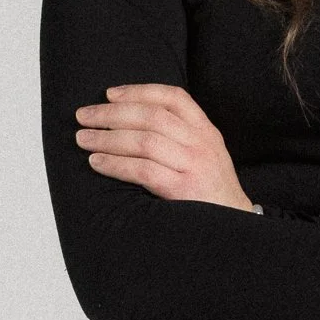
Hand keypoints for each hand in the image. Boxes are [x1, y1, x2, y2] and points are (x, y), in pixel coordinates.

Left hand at [74, 84, 254, 212]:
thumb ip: (180, 137)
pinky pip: (143, 170)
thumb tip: (130, 122)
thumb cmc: (211, 193)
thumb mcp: (205, 156)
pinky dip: (115, 164)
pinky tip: (97, 162)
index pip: (174, 97)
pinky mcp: (184, 190)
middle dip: (112, 113)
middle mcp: (202, 143)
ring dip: (107, 137)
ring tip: (83, 139)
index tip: (110, 94)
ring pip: (144, 140)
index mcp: (206, 131)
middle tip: (83, 116)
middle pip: (152, 116)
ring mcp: (195, 165)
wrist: (237, 229)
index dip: (139, 91)